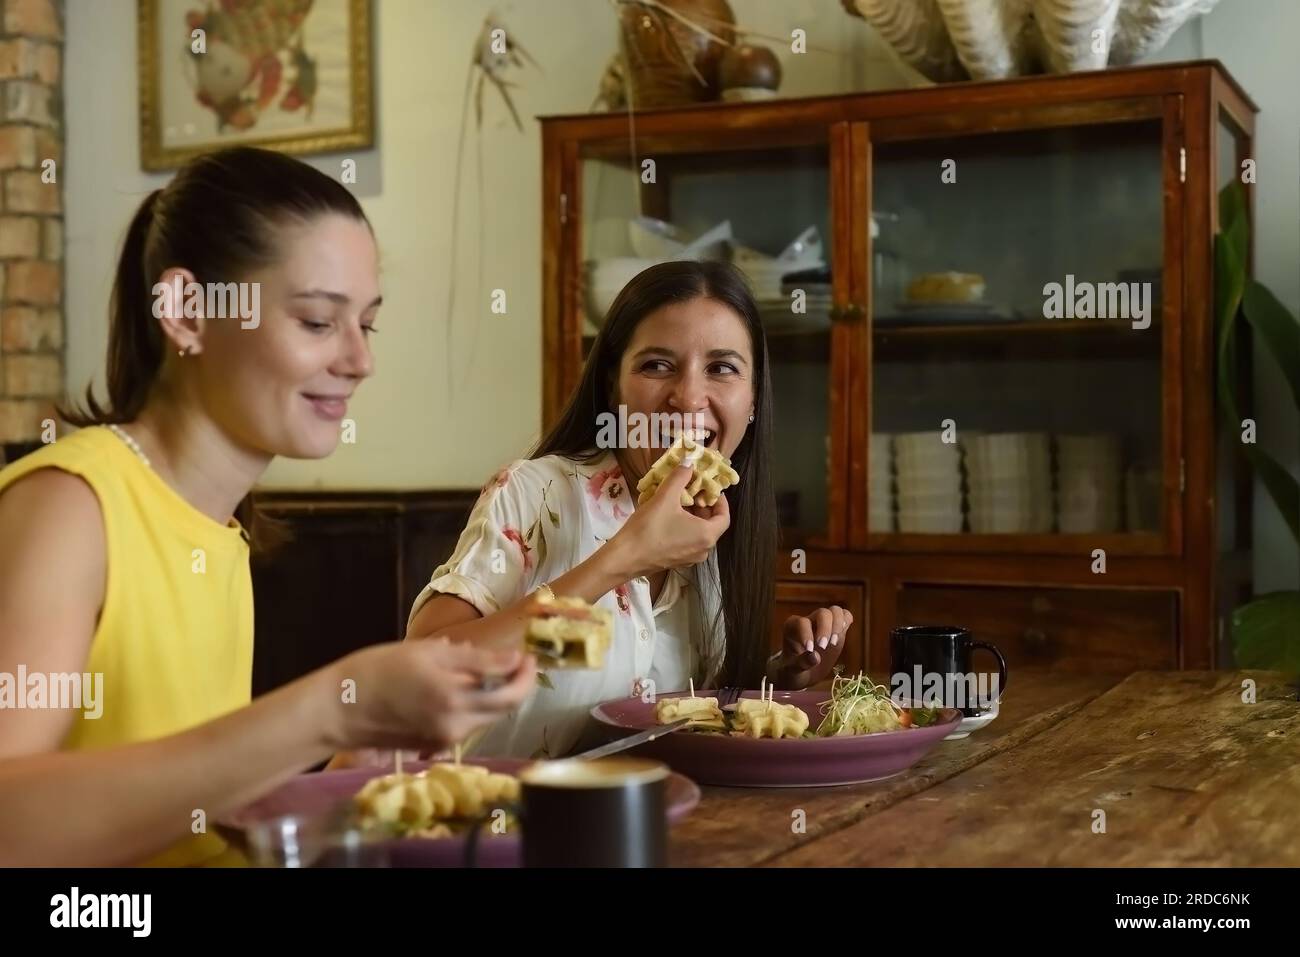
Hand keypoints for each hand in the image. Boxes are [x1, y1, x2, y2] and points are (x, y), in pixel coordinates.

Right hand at [327, 638, 535, 753]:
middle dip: (516, 684)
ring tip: (480, 667)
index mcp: (455, 698)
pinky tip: (456, 685)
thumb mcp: (427, 652)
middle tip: (515, 660)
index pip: (512, 692)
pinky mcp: (436, 745)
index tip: (528, 655)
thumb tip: (513, 659)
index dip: (526, 672)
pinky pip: (467, 722)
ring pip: (487, 715)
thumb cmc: (377, 671)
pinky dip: (472, 704)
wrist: (338, 709)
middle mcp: (457, 725)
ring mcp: (446, 739)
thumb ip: (475, 659)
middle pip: (504, 708)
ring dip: (494, 694)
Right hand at [608, 465, 729, 577]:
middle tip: (692, 491)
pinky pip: (688, 542)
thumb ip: (679, 477)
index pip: (724, 516)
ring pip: (699, 533)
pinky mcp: (677, 562)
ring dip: (693, 516)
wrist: (625, 558)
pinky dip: (685, 528)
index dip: (719, 500)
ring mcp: (690, 559)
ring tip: (679, 501)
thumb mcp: (665, 497)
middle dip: (703, 506)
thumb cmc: (649, 528)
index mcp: (707, 535)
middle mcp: (703, 549)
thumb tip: (689, 462)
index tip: (709, 488)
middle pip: (712, 524)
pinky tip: (669, 517)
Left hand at [771, 606, 852, 689]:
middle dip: (825, 629)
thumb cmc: (794, 670)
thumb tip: (815, 657)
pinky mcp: (836, 628)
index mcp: (792, 627)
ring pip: (835, 611)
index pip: (802, 622)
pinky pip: (845, 615)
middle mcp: (809, 620)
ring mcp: (823, 623)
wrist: (803, 673)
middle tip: (823, 647)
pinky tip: (842, 635)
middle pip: (822, 613)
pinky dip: (846, 621)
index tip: (809, 649)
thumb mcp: (793, 670)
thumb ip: (802, 663)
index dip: (807, 634)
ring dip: (838, 625)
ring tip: (833, 643)